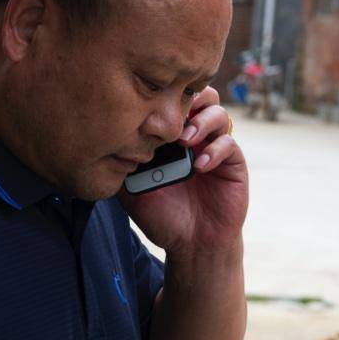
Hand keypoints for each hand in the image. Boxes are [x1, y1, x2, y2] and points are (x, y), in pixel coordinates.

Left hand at [122, 86, 247, 257]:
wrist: (190, 244)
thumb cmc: (162, 216)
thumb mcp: (133, 191)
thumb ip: (123, 166)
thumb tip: (105, 144)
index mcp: (172, 136)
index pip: (173, 102)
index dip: (165, 98)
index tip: (148, 108)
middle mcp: (196, 136)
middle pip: (202, 95)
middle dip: (188, 99)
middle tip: (172, 117)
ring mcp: (215, 147)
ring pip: (218, 113)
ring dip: (201, 122)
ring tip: (185, 141)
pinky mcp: (233, 163)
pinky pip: (228, 143)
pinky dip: (214, 150)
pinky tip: (198, 166)